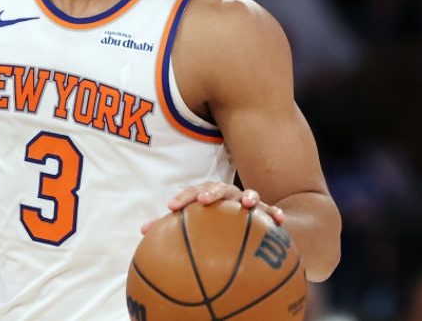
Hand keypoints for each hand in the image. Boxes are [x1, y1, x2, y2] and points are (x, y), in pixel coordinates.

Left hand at [141, 181, 285, 233]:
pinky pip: (272, 212)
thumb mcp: (196, 221)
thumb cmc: (215, 219)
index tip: (171, 207)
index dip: (183, 197)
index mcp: (208, 195)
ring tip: (246, 204)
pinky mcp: (266, 211)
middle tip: (203, 200)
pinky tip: (280, 220)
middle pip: (219, 188)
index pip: (193, 192)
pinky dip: (276, 213)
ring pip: (249, 194)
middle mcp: (228, 195)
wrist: (248, 217)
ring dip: (248, 197)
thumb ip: (171, 226)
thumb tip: (142, 232)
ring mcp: (247, 201)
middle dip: (212, 192)